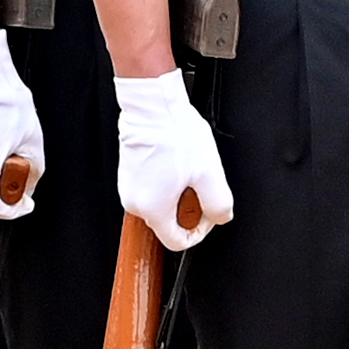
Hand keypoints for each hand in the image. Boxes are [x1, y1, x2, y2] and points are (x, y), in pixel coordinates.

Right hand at [111, 69, 231, 249]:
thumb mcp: (210, 174)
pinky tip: (175, 162)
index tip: (207, 215)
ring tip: (188, 169)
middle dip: (189, 208)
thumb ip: (219, 204)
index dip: (199, 232)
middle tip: (200, 184)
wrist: (153, 107)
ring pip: (160, 205)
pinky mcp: (128, 175)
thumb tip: (221, 217)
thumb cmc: (175, 135)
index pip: (177, 242)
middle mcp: (135, 203)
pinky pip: (151, 190)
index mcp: (154, 209)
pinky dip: (166, 183)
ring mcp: (128, 189)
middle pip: (168, 223)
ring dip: (178, 194)